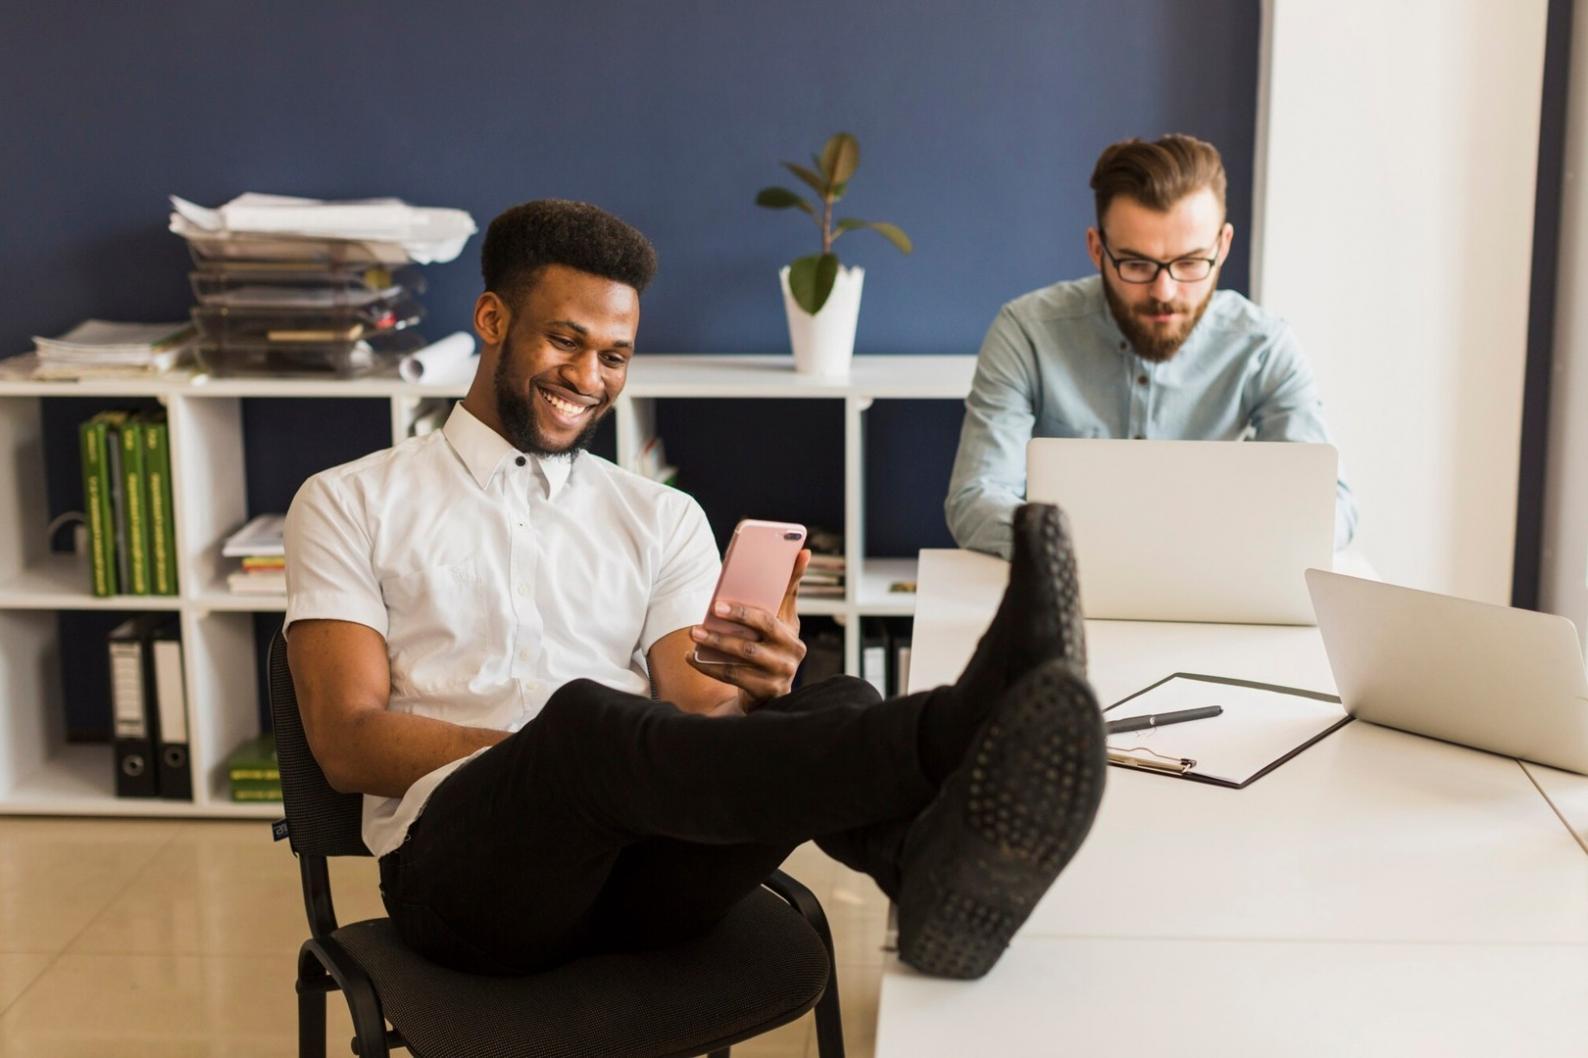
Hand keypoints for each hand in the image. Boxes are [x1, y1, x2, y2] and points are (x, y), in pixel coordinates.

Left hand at [687, 549, 810, 706]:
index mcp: (792, 629)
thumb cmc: (769, 647)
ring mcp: (782, 673)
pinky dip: (710, 666)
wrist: (766, 693)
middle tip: (712, 607)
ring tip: (694, 632)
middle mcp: (793, 651)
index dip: (761, 593)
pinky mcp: (767, 692)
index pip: (782, 603)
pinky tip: (691, 656)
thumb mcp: (780, 621)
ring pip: (745, 654)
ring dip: (717, 642)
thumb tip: (804, 552)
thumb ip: (787, 589)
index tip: (732, 593)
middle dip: (738, 615)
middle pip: (763, 627)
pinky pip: (733, 676)